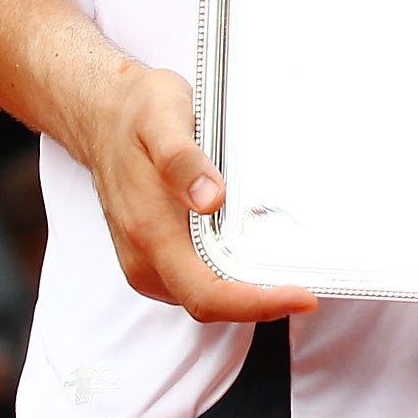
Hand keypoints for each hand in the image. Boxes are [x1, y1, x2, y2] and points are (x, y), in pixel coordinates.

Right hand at [57, 56, 314, 323]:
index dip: (256, 304)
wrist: (103, 116)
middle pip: (211, 303)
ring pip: (206, 294)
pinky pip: (199, 278)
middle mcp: (145, 258)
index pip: (205, 293)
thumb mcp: (161, 118)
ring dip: (248, 290)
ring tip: (294, 271)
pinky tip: (259, 255)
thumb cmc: (135, 114)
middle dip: (263, 301)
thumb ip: (182, 161)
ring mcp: (150, 260)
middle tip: (314, 285)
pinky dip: (231, 276)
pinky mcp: (158, 254)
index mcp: (149, 232)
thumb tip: (210, 199)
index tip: (301, 297)